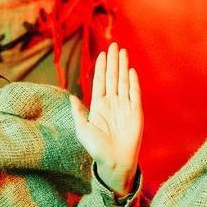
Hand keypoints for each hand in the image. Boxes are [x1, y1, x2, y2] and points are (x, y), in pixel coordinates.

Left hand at [69, 42, 142, 194]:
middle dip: (113, 61)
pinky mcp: (135, 112)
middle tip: (114, 45)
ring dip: (123, 66)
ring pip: (123, 81)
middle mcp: (112, 103)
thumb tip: (70, 97)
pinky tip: (131, 70)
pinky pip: (135, 93)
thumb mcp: (82, 130)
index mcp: (98, 106)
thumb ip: (78, 113)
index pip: (100, 82)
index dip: (100, 67)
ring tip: (122, 51)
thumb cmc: (97, 149)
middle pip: (112, 77)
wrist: (115, 162)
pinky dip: (133, 81)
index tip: (101, 54)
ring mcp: (124, 106)